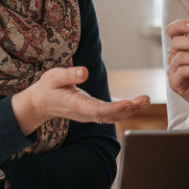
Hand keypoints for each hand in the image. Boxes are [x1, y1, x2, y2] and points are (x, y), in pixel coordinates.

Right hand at [12, 66, 149, 135]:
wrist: (41, 103)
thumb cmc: (48, 88)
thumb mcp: (54, 77)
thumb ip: (69, 75)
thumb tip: (84, 72)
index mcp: (77, 105)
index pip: (99, 110)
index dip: (116, 108)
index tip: (130, 103)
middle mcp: (86, 113)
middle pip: (111, 115)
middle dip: (129, 109)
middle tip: (145, 100)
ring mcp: (91, 115)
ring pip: (113, 116)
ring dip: (131, 109)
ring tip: (146, 100)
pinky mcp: (94, 112)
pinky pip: (112, 113)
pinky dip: (126, 108)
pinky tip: (139, 102)